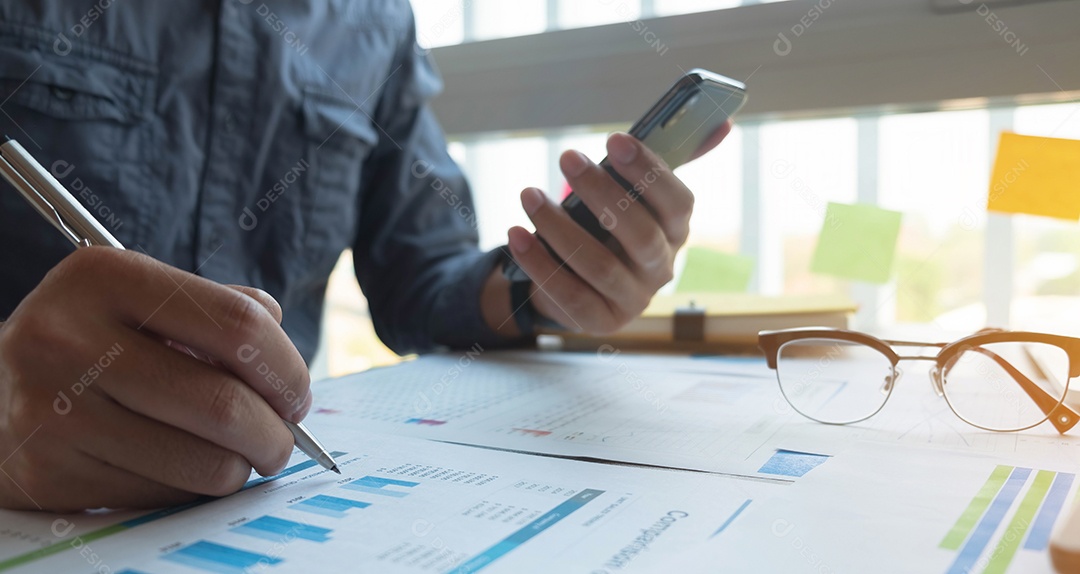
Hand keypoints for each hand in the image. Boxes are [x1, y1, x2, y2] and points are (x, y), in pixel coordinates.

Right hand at [0, 248, 310, 510]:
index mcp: (104, 277)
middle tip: (282, 441)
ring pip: (201, 461)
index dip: (287, 368)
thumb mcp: (145, 300)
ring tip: (238, 455)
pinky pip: (161, 494)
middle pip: (223, 403)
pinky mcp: (46, 472)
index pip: (238, 325)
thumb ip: (221, 311)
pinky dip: (191, 488)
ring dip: (240, 467)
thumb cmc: (96, 341)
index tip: (297, 395)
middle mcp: (68, 338)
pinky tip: (181, 467)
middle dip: (275, 434)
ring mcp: (51, 409)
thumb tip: (286, 366)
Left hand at [503, 122, 731, 333]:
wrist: (576, 280)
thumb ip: (662, 163)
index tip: (615, 140)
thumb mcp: (633, 196)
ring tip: (529, 195)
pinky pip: (570, 296)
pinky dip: (541, 265)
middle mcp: (661, 268)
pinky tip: (517, 236)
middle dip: (601, 192)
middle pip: (640, 234)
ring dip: (559, 227)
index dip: (649, 171)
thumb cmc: (606, 226)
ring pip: (600, 266)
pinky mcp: (601, 321)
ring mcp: (633, 299)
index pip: (678, 203)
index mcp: (676, 230)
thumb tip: (720, 123)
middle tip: (567, 157)